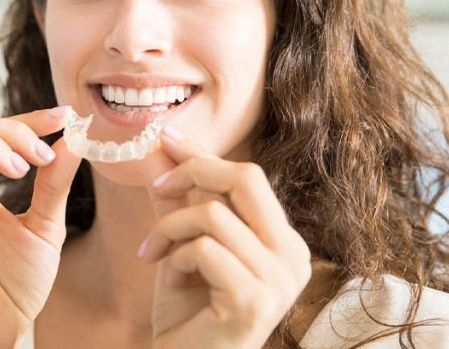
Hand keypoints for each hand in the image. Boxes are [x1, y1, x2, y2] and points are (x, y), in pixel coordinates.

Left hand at [141, 128, 311, 348]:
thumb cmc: (188, 312)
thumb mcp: (181, 244)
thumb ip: (176, 199)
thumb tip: (159, 147)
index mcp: (284, 240)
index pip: (248, 177)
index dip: (203, 154)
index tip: (164, 138)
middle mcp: (293, 256)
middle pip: (246, 178)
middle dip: (193, 172)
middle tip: (157, 189)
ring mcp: (279, 280)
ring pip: (213, 215)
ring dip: (170, 229)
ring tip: (155, 254)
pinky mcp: (254, 300)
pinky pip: (204, 249)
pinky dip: (175, 259)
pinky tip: (169, 281)